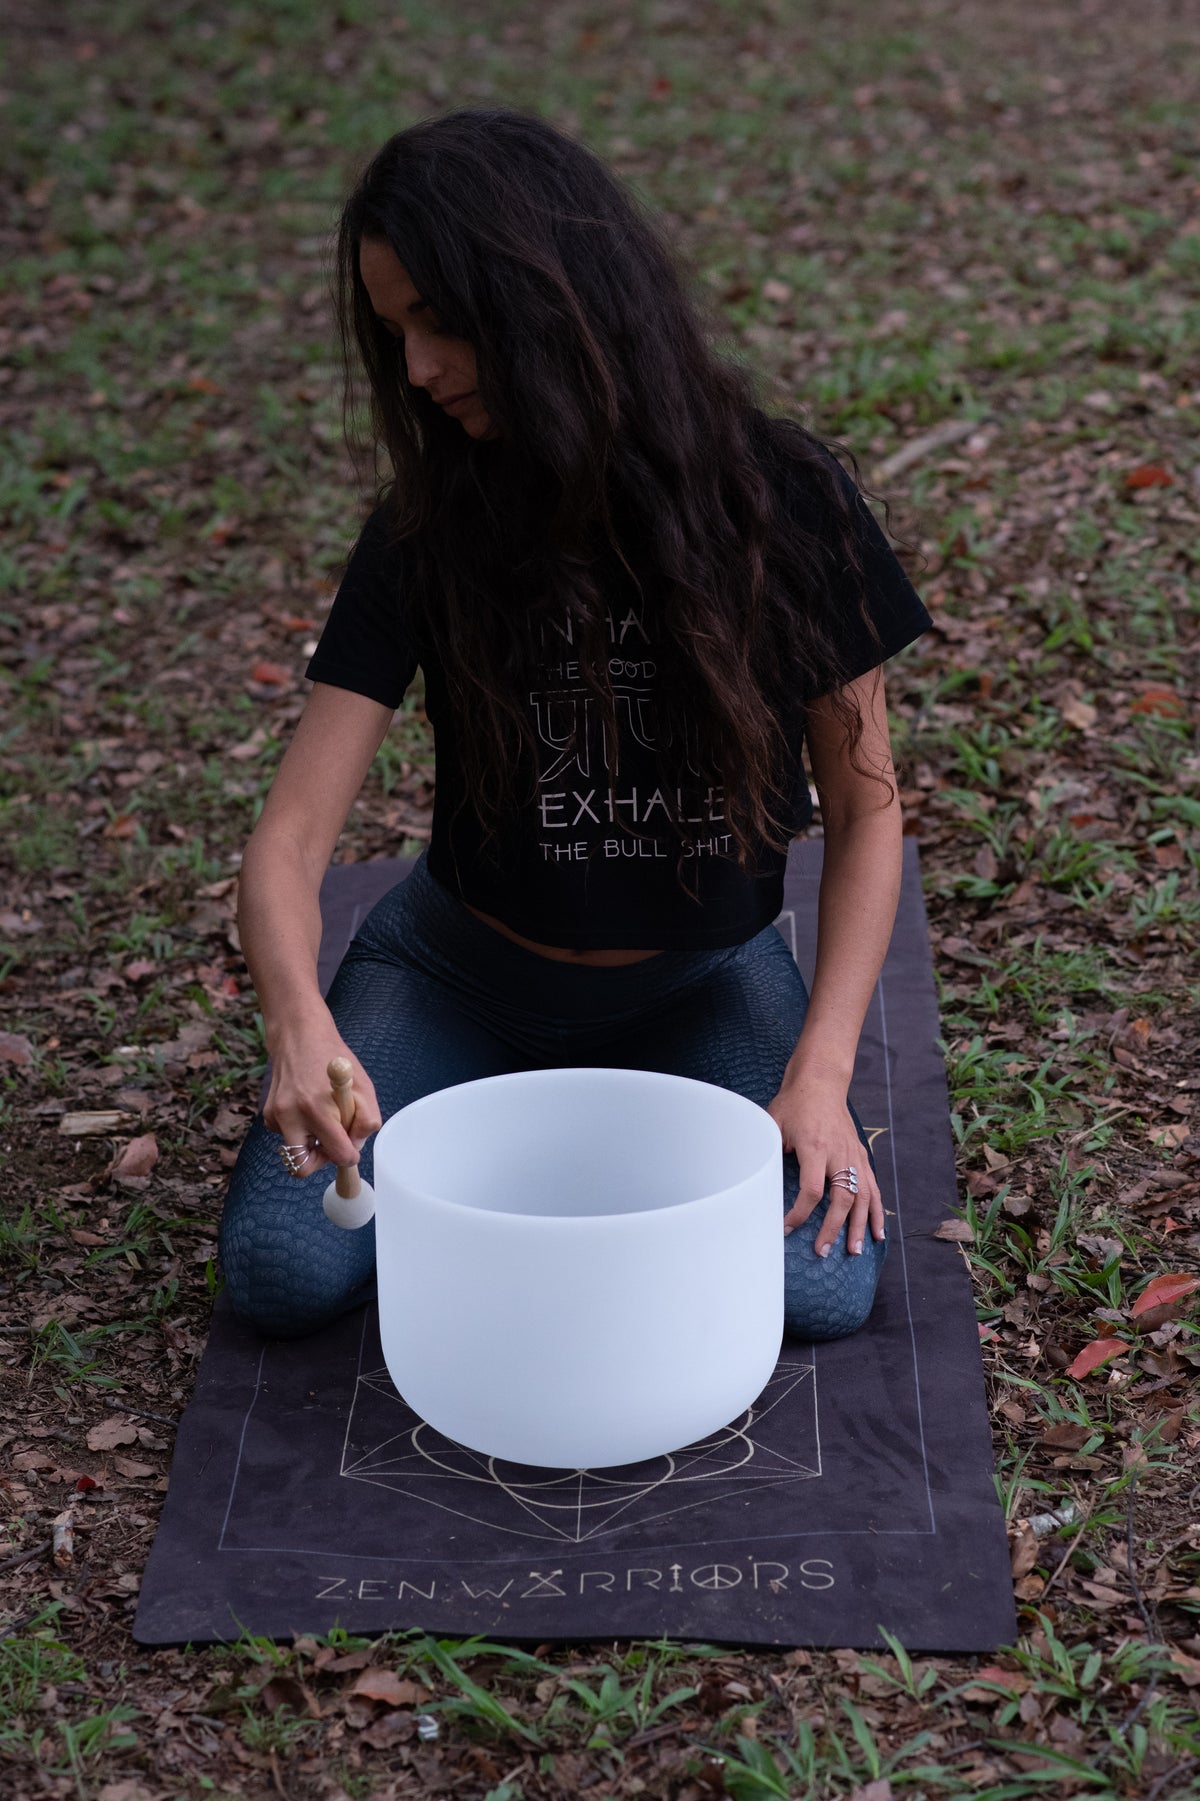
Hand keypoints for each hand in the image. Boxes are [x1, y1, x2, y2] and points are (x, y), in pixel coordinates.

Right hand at [262, 1014, 381, 1175]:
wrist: (299, 1036)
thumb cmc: (335, 1060)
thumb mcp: (364, 1087)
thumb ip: (367, 1120)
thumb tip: (356, 1145)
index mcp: (317, 1109)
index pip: (336, 1154)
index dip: (349, 1157)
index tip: (352, 1150)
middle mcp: (290, 1115)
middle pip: (301, 1167)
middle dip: (320, 1161)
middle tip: (332, 1144)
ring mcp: (275, 1115)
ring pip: (293, 1150)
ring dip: (310, 1142)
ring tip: (321, 1115)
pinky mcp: (267, 1113)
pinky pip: (285, 1135)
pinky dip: (298, 1129)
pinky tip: (306, 1107)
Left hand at [767, 1079, 883, 1256]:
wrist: (821, 1082)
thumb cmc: (794, 1103)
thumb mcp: (774, 1123)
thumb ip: (770, 1151)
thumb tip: (758, 1181)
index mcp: (815, 1146)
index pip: (811, 1189)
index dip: (799, 1213)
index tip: (787, 1228)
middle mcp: (838, 1153)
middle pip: (841, 1198)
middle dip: (833, 1228)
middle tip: (822, 1252)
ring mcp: (853, 1155)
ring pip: (863, 1196)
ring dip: (860, 1226)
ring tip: (855, 1251)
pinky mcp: (860, 1154)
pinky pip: (873, 1187)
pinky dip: (876, 1211)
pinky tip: (878, 1233)